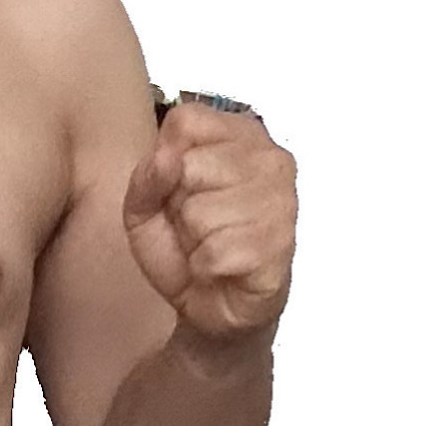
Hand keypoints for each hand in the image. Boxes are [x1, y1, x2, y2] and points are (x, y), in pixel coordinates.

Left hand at [124, 92, 297, 344]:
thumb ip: (146, 175)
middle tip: (197, 224)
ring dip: (193, 240)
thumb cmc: (185, 246)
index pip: (187, 121)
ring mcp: (282, 201)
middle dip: (180, 205)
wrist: (212, 304)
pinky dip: (204, 267)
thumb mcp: (144, 206)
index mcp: (241, 134)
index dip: (167, 162)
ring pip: (201, 212)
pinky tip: (221, 266)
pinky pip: (216, 251)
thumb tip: (167, 157)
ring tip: (209, 244)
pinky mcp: (281, 244)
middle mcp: (271, 159)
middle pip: (191, 166)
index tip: (179, 188)